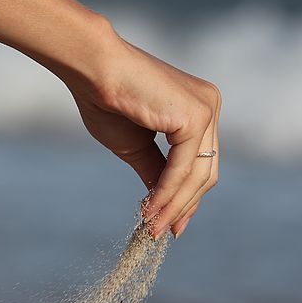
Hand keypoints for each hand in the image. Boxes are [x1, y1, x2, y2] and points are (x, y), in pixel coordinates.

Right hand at [68, 38, 220, 238]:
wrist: (91, 70)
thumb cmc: (106, 100)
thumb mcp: (137, 147)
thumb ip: (156, 173)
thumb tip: (163, 205)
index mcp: (199, 109)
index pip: (202, 163)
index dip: (188, 198)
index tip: (173, 225)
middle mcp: (210, 106)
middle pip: (206, 172)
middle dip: (183, 207)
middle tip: (163, 232)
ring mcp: (207, 109)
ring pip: (197, 175)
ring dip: (173, 206)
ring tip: (152, 227)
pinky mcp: (197, 117)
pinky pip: (183, 169)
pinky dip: (167, 193)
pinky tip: (150, 210)